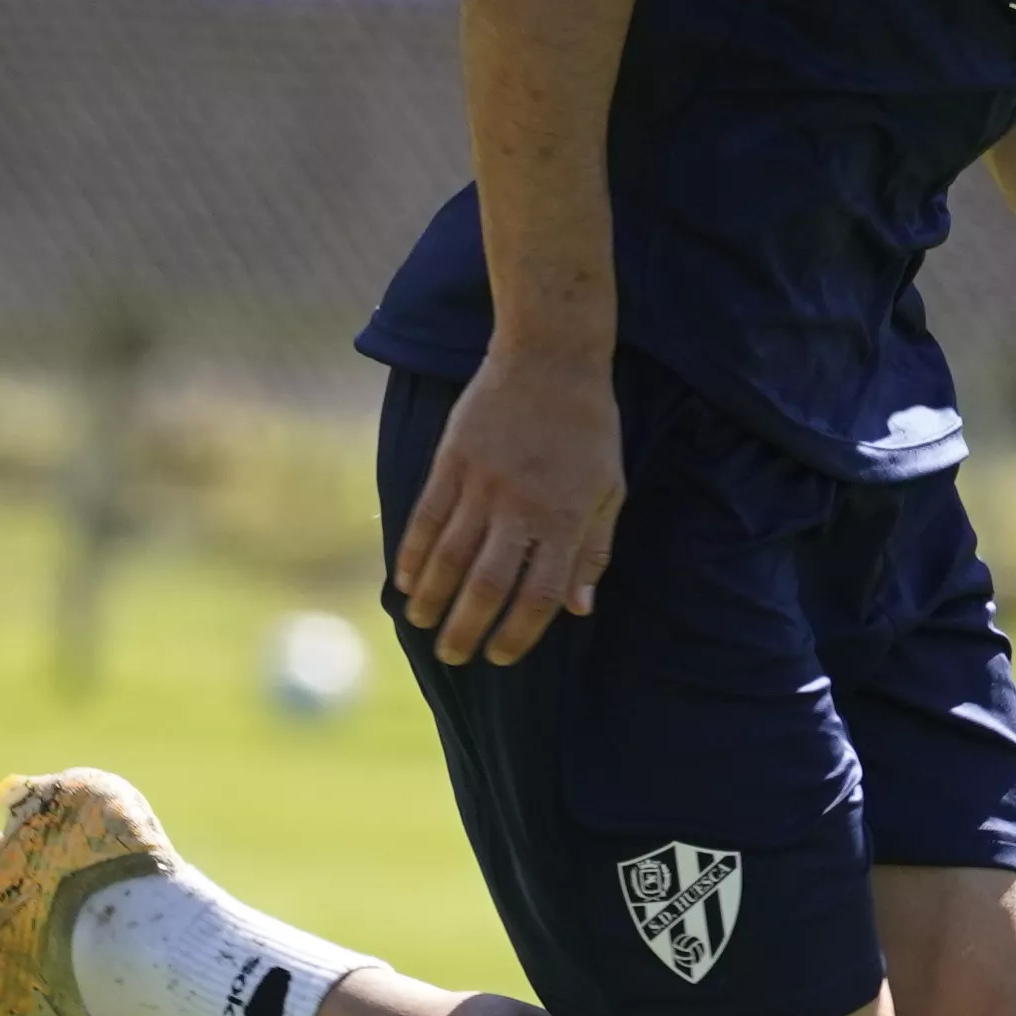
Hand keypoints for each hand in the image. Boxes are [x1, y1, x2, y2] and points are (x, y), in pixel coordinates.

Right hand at [395, 344, 628, 665]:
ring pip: (451, 556)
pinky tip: (404, 581)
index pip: (540, 594)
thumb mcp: (611, 489)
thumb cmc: (589, 429)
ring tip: (422, 624)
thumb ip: (593, 551)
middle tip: (453, 656)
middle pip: (489, 584)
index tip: (502, 657)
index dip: (520, 633)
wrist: (551, 358)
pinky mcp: (452, 460)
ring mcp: (483, 483)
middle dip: (467, 628)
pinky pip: (427, 516)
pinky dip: (412, 553)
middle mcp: (523, 507)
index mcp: (566, 519)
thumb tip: (581, 610)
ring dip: (432, 597)